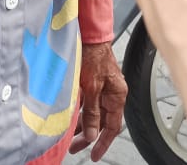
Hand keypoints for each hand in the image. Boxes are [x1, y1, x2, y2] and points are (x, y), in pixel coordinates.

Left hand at [69, 42, 126, 160]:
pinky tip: (69, 118)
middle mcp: (111, 93)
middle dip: (88, 136)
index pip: (112, 126)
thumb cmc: (94, 55)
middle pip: (101, 121)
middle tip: (74, 148)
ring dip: (81, 124)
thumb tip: (91, 134)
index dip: (103, 143)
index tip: (94, 155)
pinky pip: (86, 102)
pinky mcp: (92, 81)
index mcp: (117, 95)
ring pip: (92, 112)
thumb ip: (92, 112)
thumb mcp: (92, 88)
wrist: (89, 34)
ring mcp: (102, 87)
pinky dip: (79, 111)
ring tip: (69, 136)